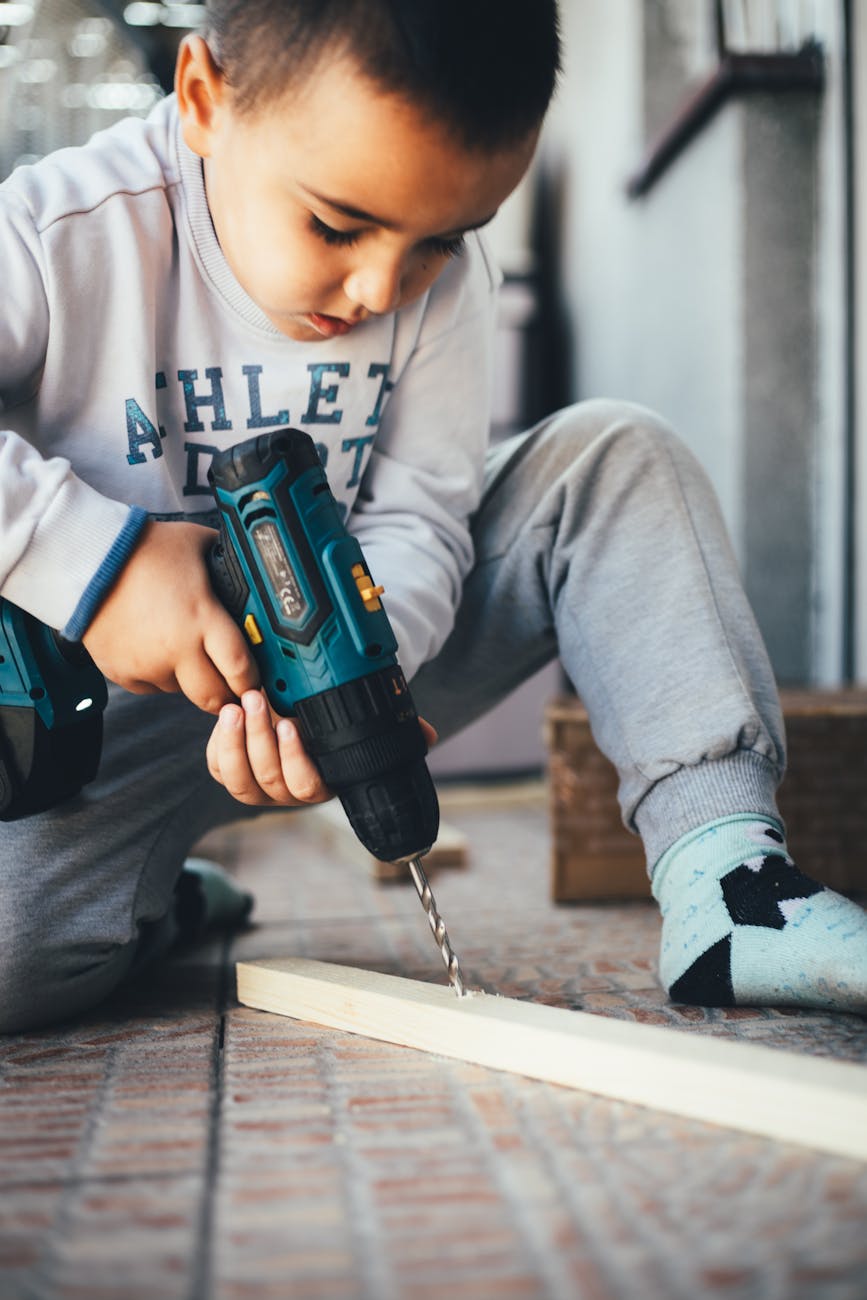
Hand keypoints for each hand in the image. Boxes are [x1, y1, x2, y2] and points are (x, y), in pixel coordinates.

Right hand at [82, 519, 257, 712]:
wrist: (85, 560)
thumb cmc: (139, 549)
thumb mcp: (196, 543)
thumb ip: (225, 558)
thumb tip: (250, 564)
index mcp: (201, 618)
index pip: (241, 668)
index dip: (253, 681)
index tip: (255, 681)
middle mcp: (176, 648)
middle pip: (214, 697)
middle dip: (227, 695)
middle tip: (230, 684)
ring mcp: (147, 665)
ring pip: (181, 691)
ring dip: (189, 679)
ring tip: (183, 648)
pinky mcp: (122, 673)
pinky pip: (151, 686)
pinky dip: (158, 675)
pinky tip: (155, 647)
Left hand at [206, 689, 437, 807]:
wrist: (293, 708)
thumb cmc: (328, 718)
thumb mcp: (356, 721)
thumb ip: (386, 725)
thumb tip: (428, 734)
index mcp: (318, 784)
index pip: (307, 786)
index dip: (296, 759)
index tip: (292, 724)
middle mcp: (285, 792)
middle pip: (269, 779)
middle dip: (260, 738)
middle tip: (257, 699)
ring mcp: (255, 784)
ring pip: (239, 778)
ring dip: (236, 740)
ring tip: (238, 704)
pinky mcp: (229, 769)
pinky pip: (217, 766)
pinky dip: (219, 741)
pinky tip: (225, 713)